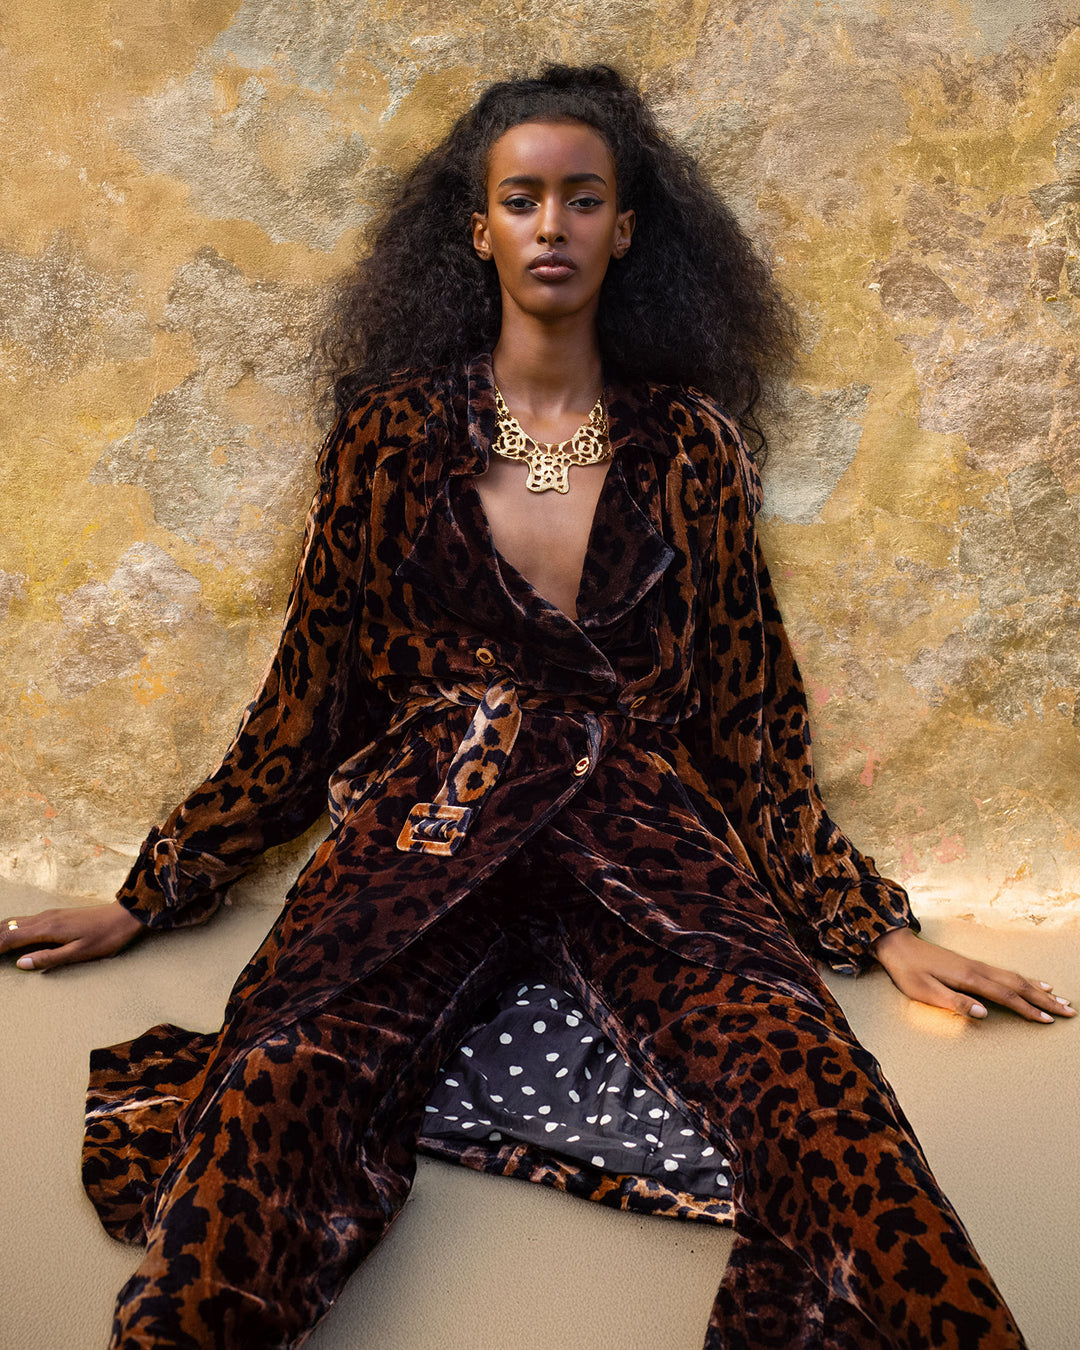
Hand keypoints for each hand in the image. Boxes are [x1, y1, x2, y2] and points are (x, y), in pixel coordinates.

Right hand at [0, 901, 144, 970]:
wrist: (125, 916)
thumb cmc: (106, 937)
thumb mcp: (79, 953)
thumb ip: (49, 958)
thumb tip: (20, 964)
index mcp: (48, 928)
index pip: (10, 937)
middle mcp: (45, 918)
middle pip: (8, 927)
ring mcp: (51, 914)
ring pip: (16, 921)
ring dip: (0, 932)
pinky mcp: (57, 915)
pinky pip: (26, 920)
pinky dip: (12, 928)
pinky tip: (10, 934)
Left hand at [871, 925, 1075, 1023]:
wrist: (896, 945)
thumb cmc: (907, 971)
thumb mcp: (925, 991)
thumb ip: (954, 1002)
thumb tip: (984, 1013)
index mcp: (968, 978)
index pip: (1005, 995)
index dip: (1028, 1009)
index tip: (1048, 1020)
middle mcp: (977, 969)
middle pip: (1017, 984)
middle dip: (1043, 999)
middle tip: (1068, 1011)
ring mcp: (975, 965)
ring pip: (1014, 977)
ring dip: (1037, 989)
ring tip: (1058, 998)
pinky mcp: (971, 965)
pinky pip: (1005, 973)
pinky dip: (1023, 979)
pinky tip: (1030, 982)